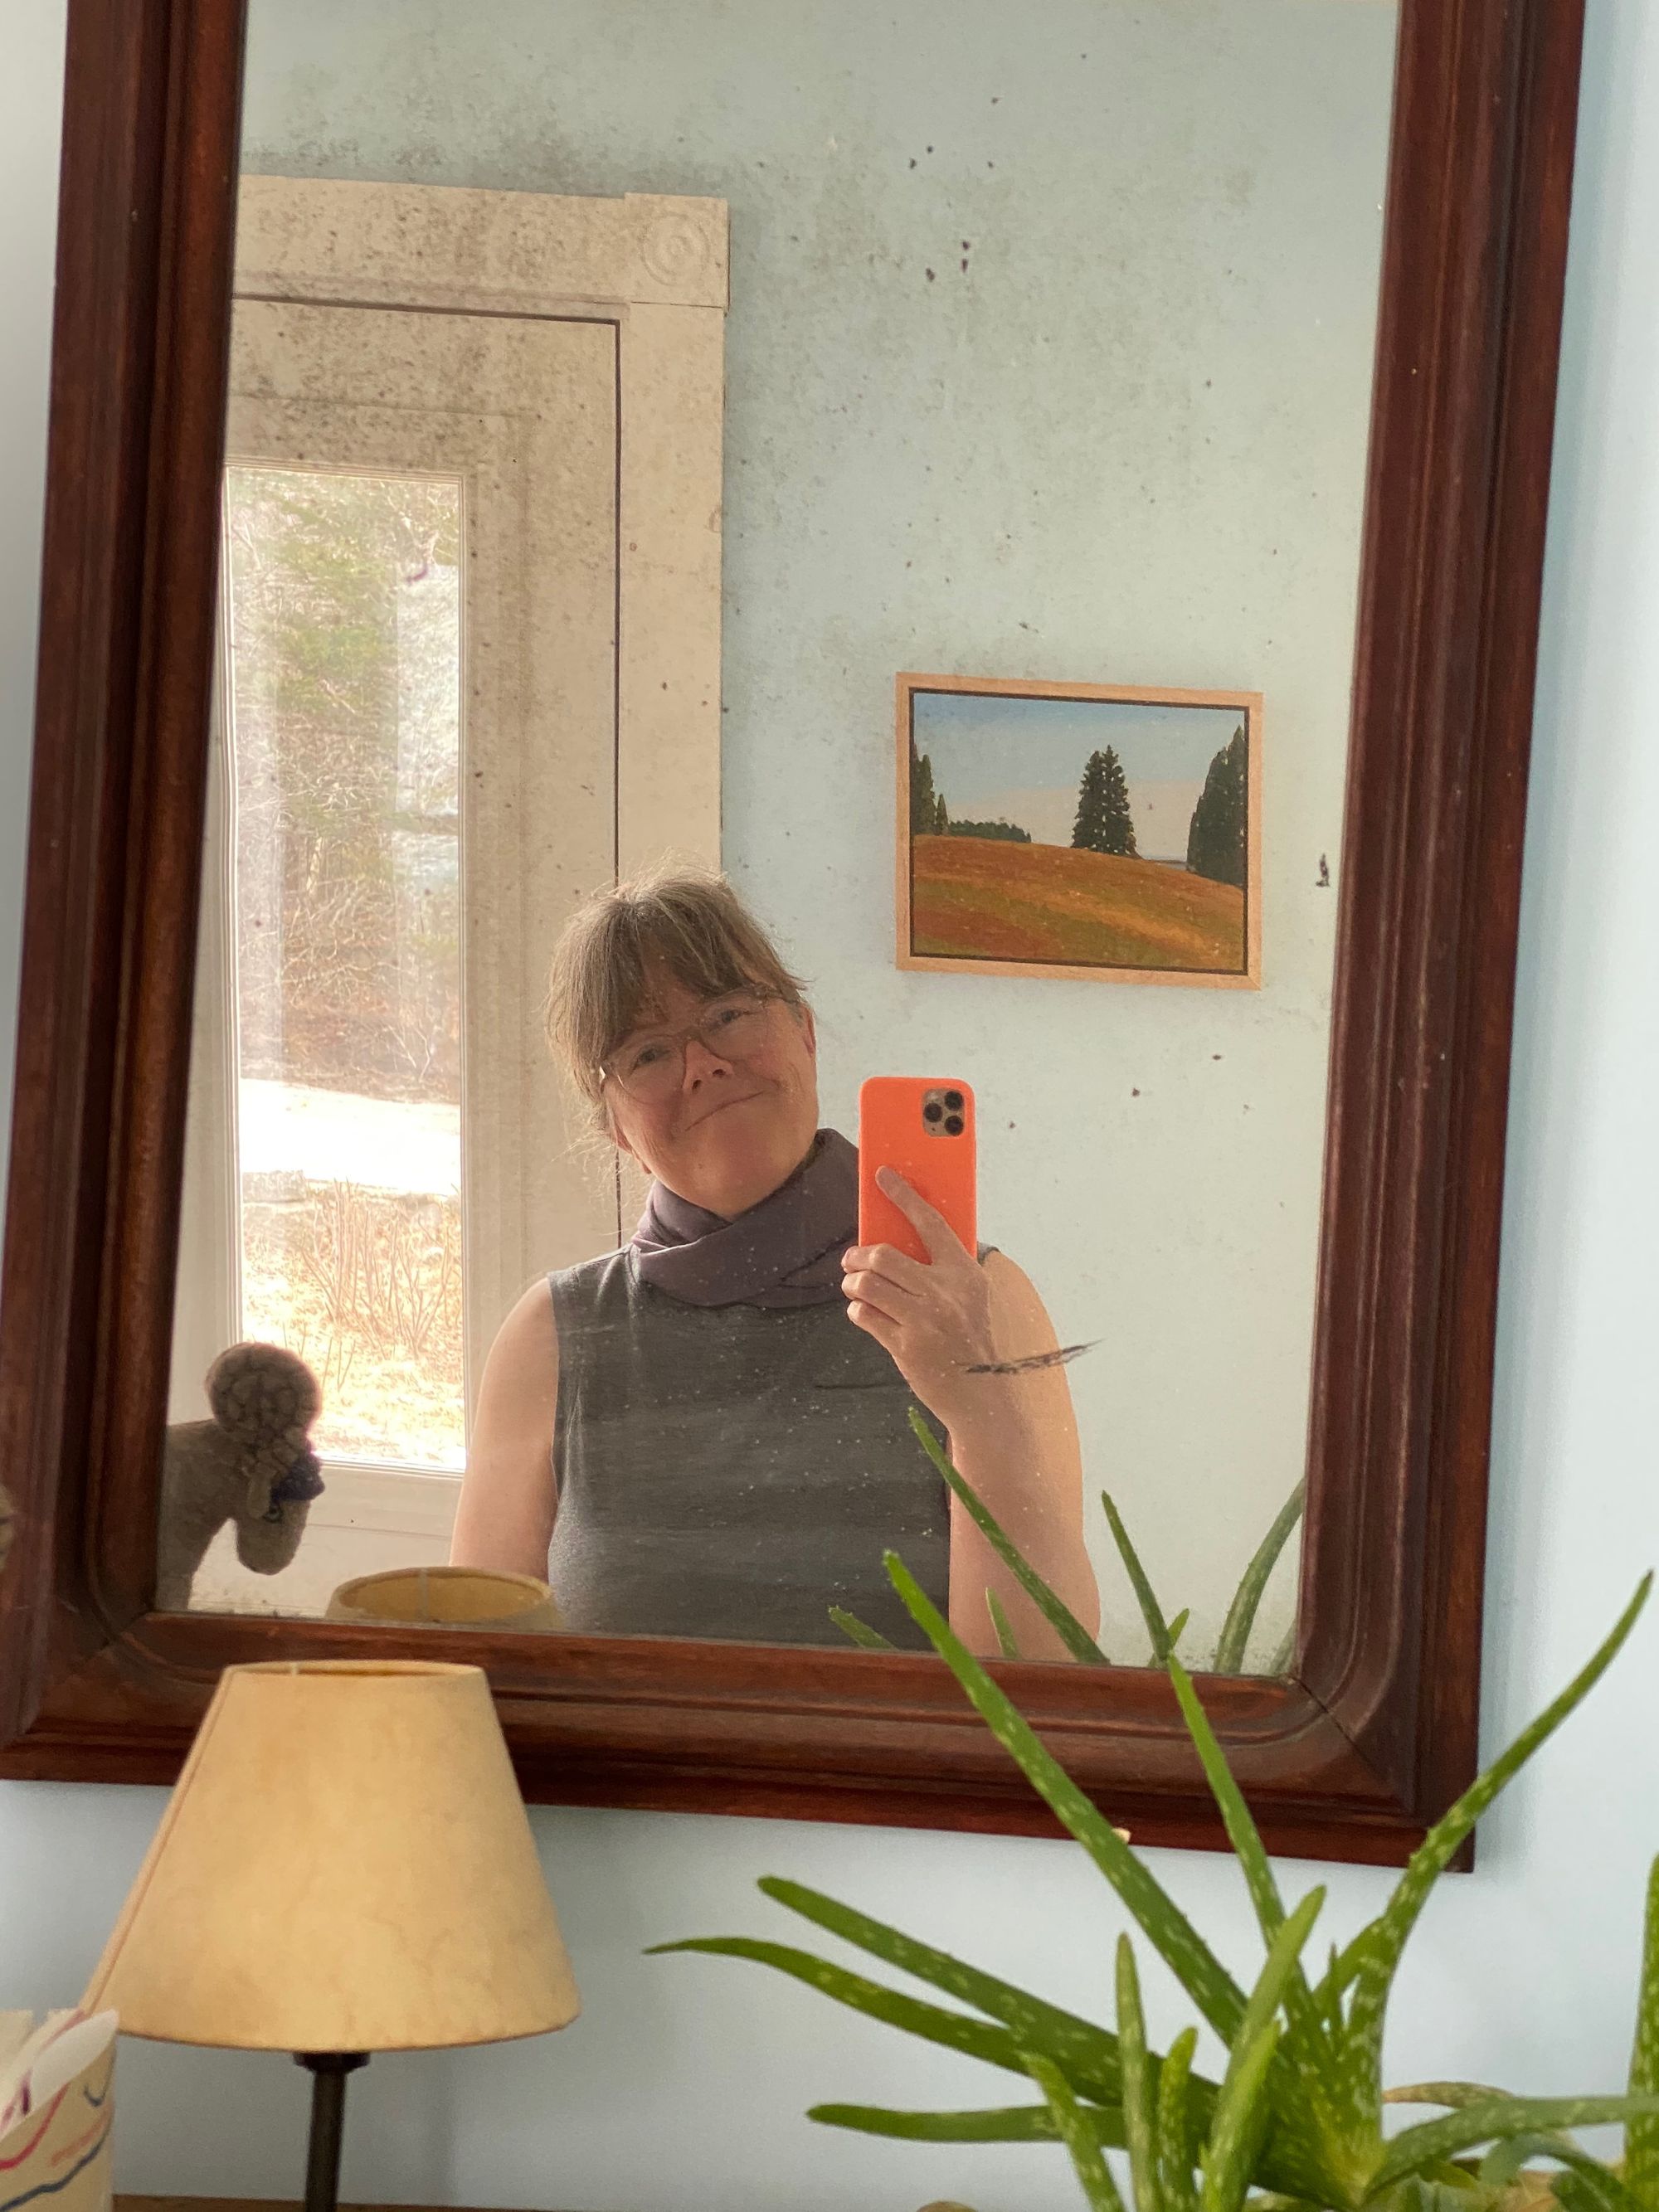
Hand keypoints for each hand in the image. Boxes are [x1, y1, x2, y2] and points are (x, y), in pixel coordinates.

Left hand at [841, 1168, 997, 1427]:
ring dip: (852, 1283)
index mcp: (964, 1273)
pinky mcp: (905, 1345)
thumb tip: (897, 1242)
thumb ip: (941, 1270)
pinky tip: (864, 1313)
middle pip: (883, 1255)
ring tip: (854, 1287)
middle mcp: (944, 1293)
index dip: (904, 1196)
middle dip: (858, 1256)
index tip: (882, 1176)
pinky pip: (864, 1315)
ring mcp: (924, 1320)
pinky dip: (857, 1311)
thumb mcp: (969, 1297)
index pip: (930, 1223)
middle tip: (852, 1260)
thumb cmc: (970, 1340)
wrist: (980, 1394)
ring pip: (867, 1284)